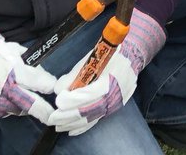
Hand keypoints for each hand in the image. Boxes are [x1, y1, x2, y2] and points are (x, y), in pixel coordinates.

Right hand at [0, 13, 56, 123]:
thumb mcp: (16, 52)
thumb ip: (30, 64)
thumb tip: (42, 74)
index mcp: (15, 72)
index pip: (39, 82)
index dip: (50, 85)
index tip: (56, 88)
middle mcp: (6, 89)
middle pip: (31, 104)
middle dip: (43, 110)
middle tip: (51, 115)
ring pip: (17, 109)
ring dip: (23, 105)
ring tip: (21, 95)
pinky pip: (2, 112)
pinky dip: (7, 107)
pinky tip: (6, 98)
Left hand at [50, 14, 164, 135]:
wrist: (132, 56)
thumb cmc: (110, 54)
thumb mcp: (92, 58)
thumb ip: (74, 74)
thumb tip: (58, 89)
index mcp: (112, 78)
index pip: (90, 94)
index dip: (73, 100)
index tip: (58, 100)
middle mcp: (115, 94)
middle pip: (89, 110)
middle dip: (68, 116)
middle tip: (52, 118)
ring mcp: (115, 103)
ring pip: (91, 118)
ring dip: (72, 123)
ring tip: (57, 125)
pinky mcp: (113, 108)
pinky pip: (96, 120)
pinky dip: (83, 127)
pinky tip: (71, 130)